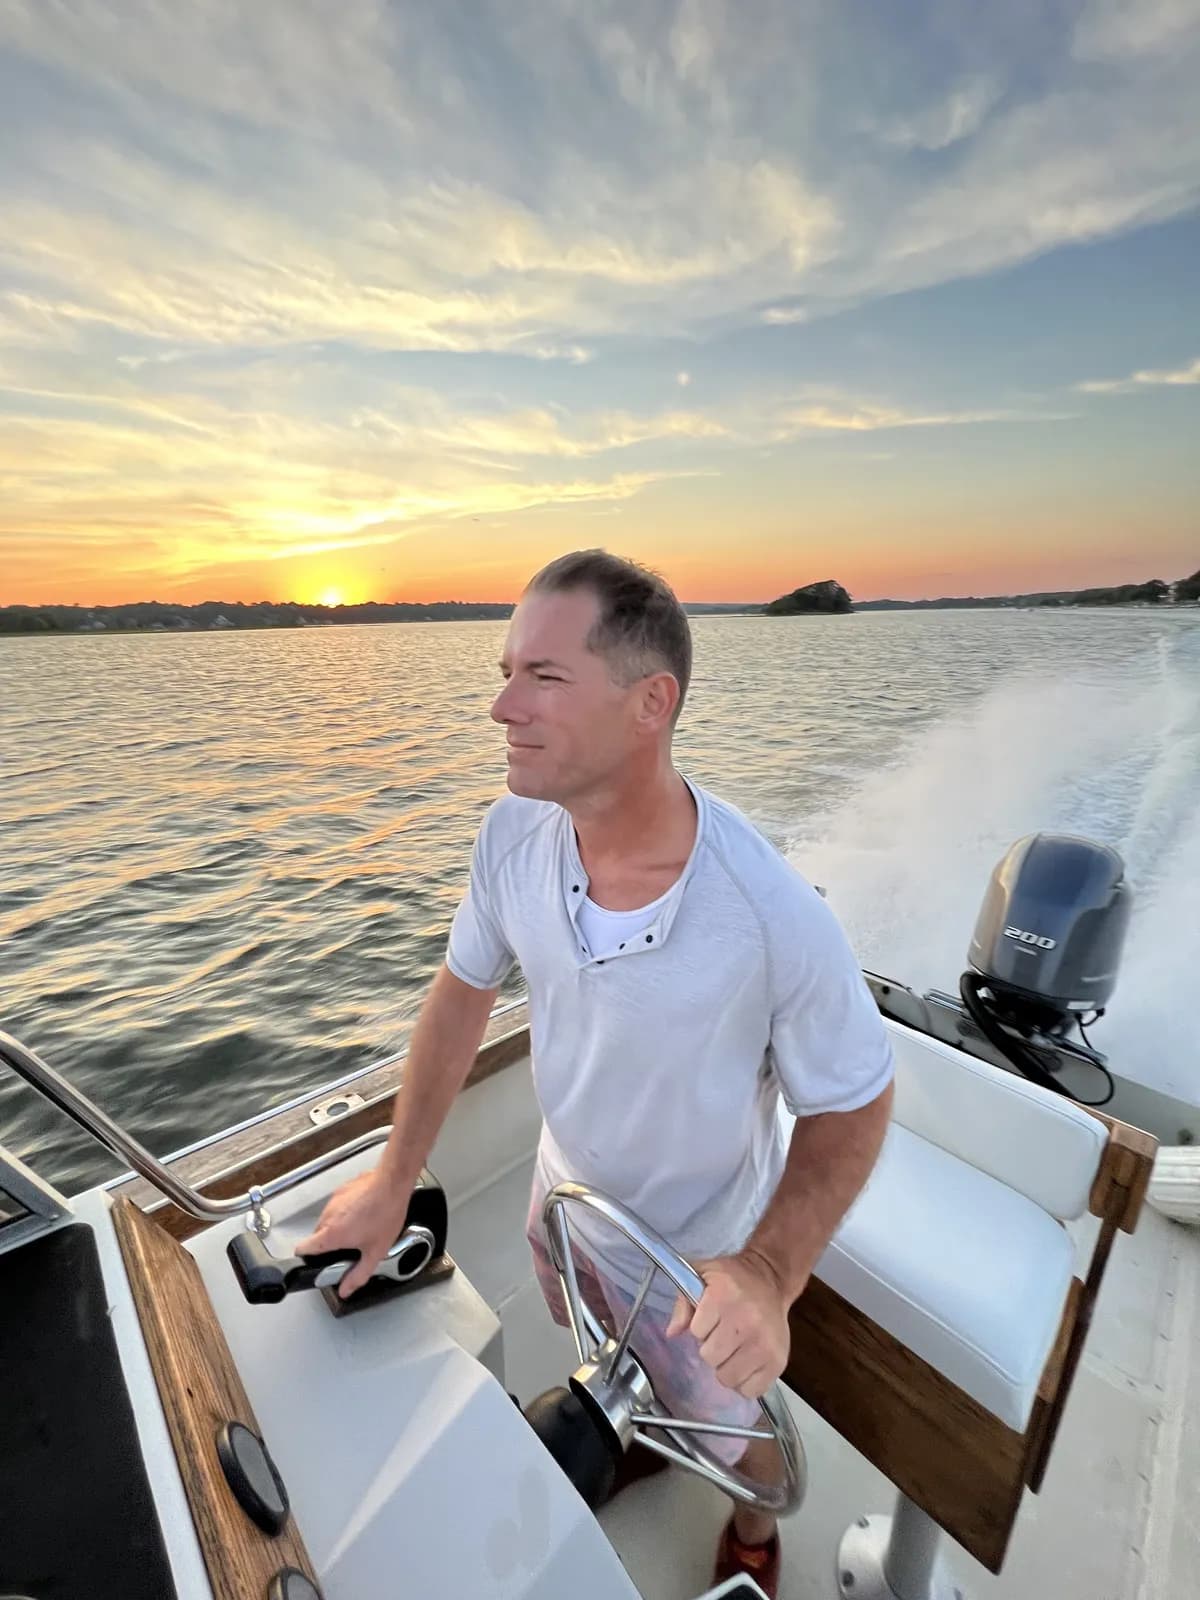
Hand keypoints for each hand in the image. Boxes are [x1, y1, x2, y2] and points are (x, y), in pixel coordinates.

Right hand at [293, 1169, 411, 1298]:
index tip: (315, 1263)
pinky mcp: (341, 1190)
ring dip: (338, 1227)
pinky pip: (337, 1206)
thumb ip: (358, 1275)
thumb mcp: (376, 1252)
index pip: (301, 1249)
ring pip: (327, 1220)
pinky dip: (345, 1212)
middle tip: (348, 1247)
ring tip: (360, 1228)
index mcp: (331, 1235)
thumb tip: (346, 1289)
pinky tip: (363, 1213)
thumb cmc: (386, 1213)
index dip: (305, 1259)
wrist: (393, 1182)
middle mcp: (328, 1216)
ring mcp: (333, 1201)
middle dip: (329, 1244)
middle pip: (317, 1236)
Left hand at [665, 1250, 799, 1398]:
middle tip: (722, 1336)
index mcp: (724, 1296)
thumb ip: (684, 1303)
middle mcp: (747, 1320)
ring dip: (727, 1367)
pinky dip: (745, 1382)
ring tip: (735, 1349)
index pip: (697, 1331)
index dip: (700, 1327)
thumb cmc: (733, 1279)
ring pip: (729, 1378)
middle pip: (711, 1357)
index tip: (710, 1319)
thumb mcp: (702, 1276)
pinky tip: (747, 1363)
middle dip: (712, 1349)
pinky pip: (751, 1390)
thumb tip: (671, 1332)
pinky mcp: (778, 1361)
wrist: (770, 1279)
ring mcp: (765, 1344)